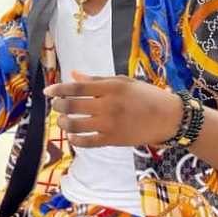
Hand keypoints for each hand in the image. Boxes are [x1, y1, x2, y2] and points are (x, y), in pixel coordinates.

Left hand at [43, 71, 183, 147]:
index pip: (76, 88)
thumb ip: (96, 80)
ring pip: (76, 125)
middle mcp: (108, 105)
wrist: (170, 118)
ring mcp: (110, 124)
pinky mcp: (113, 140)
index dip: (58, 89)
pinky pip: (87, 142)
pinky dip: (75, 139)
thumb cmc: (146, 96)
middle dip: (58, 106)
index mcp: (111, 87)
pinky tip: (73, 135)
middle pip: (72, 106)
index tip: (47, 91)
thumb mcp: (123, 82)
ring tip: (62, 120)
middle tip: (56, 105)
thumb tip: (73, 74)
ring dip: (63, 123)